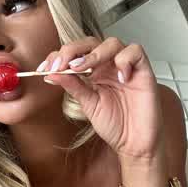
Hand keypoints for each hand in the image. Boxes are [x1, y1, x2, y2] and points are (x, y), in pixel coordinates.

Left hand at [41, 36, 164, 160]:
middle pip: (91, 43)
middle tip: (60, 66)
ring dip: (94, 53)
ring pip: (112, 43)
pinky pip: (135, 51)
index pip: (75, 53)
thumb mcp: (88, 104)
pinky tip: (119, 77)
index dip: (59, 56)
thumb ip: (72, 86)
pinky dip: (124, 60)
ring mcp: (126, 66)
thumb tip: (51, 74)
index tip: (44, 69)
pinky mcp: (143, 70)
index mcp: (94, 71)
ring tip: (81, 68)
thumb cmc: (115, 125)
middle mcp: (109, 65)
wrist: (134, 143)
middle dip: (72, 51)